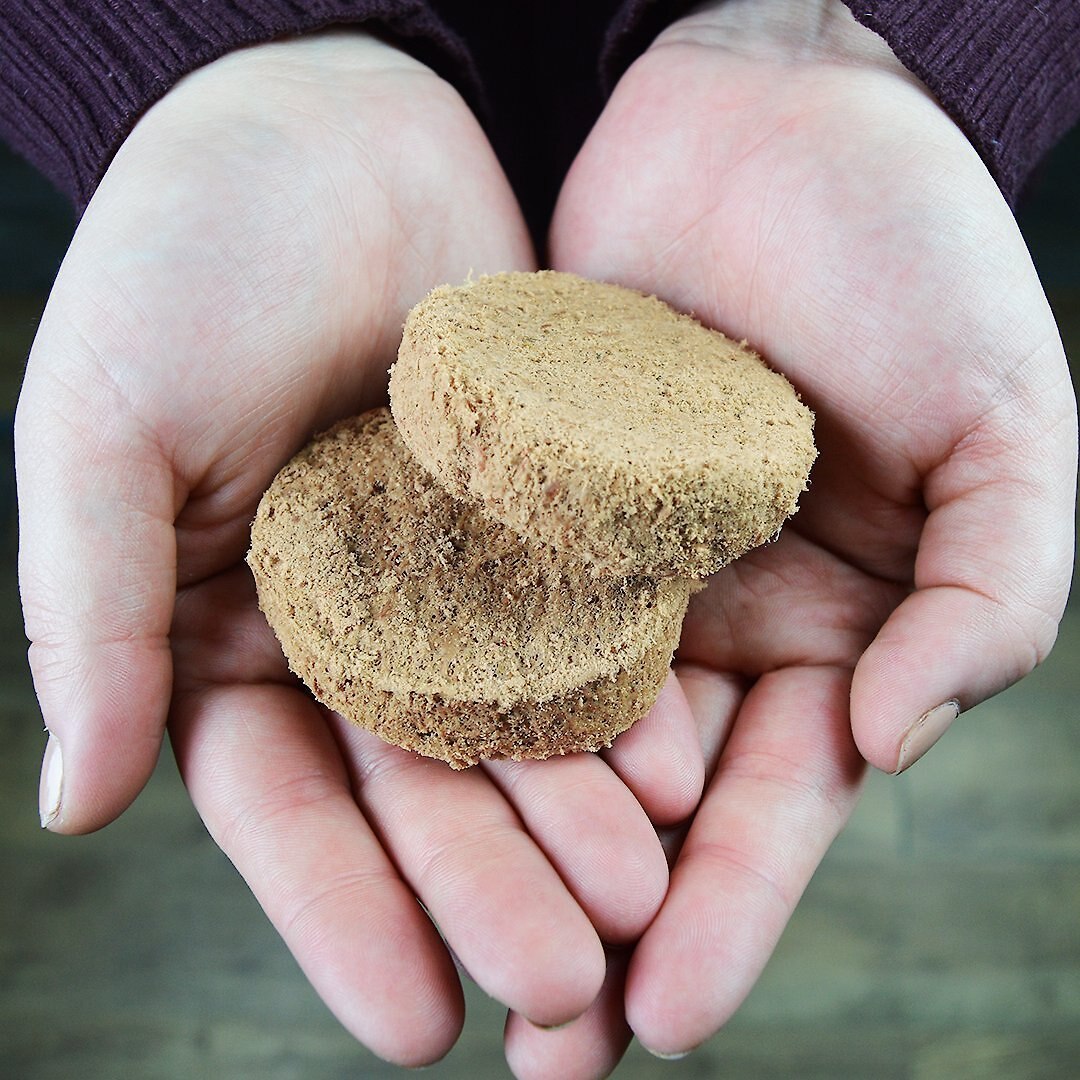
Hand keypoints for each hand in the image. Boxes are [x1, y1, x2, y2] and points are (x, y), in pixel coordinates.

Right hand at [16, 32, 704, 1065]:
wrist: (334, 132)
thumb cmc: (186, 258)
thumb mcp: (103, 426)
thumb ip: (85, 611)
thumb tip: (71, 805)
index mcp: (231, 629)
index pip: (286, 805)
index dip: (343, 913)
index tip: (409, 1020)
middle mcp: (354, 624)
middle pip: (421, 788)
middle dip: (484, 889)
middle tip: (556, 993)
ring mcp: (459, 574)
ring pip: (520, 727)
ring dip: (574, 822)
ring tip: (634, 912)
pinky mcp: (547, 513)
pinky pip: (594, 619)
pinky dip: (630, 698)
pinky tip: (680, 773)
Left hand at [522, 0, 1075, 1065]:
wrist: (770, 114)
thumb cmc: (912, 254)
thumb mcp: (1003, 430)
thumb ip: (988, 592)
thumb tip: (888, 742)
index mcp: (832, 630)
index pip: (773, 806)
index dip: (727, 914)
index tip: (663, 1021)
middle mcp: (709, 617)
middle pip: (645, 805)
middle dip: (598, 927)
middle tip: (541, 1056)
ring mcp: (605, 561)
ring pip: (545, 731)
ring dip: (504, 845)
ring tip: (448, 962)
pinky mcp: (519, 493)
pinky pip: (473, 605)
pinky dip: (442, 691)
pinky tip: (388, 781)